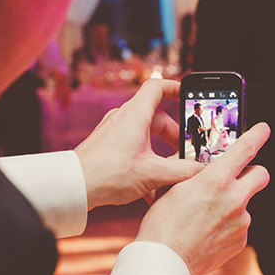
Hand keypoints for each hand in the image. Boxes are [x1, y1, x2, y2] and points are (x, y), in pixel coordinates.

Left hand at [74, 79, 202, 209]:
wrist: (72, 186)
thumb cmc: (108, 174)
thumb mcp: (153, 173)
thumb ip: (182, 171)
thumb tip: (201, 170)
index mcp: (136, 115)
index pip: (158, 87)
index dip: (176, 87)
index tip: (189, 95)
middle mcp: (123, 118)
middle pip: (157, 118)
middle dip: (175, 136)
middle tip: (186, 153)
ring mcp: (113, 131)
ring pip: (145, 135)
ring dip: (161, 153)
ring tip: (169, 174)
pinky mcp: (106, 146)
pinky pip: (132, 147)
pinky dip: (146, 161)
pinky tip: (150, 186)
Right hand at [136, 123, 270, 274]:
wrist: (164, 261)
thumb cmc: (162, 223)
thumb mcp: (172, 187)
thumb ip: (193, 172)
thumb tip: (202, 165)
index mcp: (216, 179)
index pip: (246, 149)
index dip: (257, 135)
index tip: (263, 129)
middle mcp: (234, 198)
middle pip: (260, 174)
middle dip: (252, 172)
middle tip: (237, 176)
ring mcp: (240, 221)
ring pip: (246, 202)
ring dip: (233, 203)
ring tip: (206, 215)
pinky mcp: (240, 240)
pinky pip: (240, 225)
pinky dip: (228, 225)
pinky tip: (208, 231)